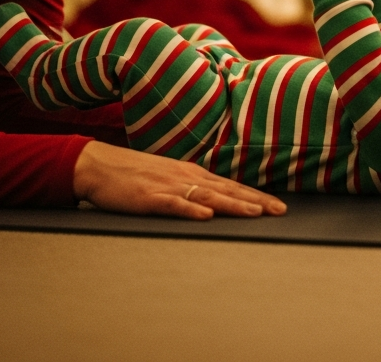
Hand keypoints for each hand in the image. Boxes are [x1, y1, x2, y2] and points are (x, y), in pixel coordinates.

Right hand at [72, 140, 286, 219]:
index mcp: (192, 173)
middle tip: (280, 211)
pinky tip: (206, 215)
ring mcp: (168, 186)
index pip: (231, 186)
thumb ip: (192, 187)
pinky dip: (191, 209)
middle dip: (255, 201)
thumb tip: (216, 199)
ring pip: (207, 196)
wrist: (100, 165)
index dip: (256, 196)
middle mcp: (186, 177)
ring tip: (254, 212)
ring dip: (232, 204)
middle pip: (227, 190)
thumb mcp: (170, 177)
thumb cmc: (135, 174)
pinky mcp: (149, 197)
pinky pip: (174, 204)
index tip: (278, 206)